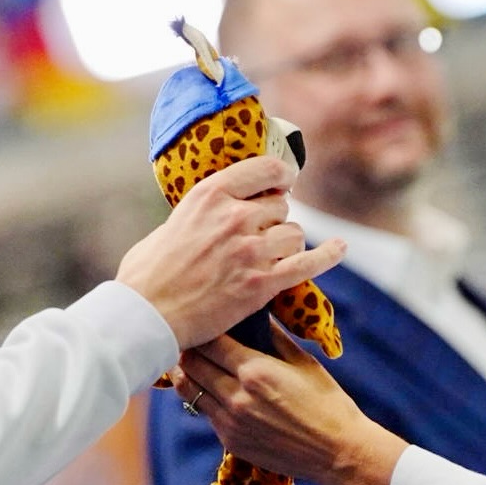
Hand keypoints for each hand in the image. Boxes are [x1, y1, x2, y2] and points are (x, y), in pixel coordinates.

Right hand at [118, 157, 345, 347]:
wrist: (146, 315)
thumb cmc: (146, 275)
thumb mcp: (169, 225)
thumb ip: (200, 215)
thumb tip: (215, 215)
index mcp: (208, 195)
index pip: (263, 169)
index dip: (279, 175)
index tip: (283, 181)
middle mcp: (234, 216)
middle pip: (280, 207)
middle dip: (273, 220)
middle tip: (260, 235)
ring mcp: (250, 250)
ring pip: (293, 234)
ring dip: (285, 244)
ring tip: (269, 256)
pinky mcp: (262, 283)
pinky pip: (308, 263)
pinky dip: (328, 256)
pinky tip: (339, 249)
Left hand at [170, 323, 406, 484]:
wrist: (338, 452)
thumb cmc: (327, 403)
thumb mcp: (303, 362)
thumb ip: (272, 337)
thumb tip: (254, 314)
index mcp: (255, 371)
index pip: (209, 342)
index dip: (204, 330)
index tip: (204, 323)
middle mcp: (236, 397)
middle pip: (191, 364)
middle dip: (189, 349)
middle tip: (191, 340)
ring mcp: (229, 422)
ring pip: (190, 390)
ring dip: (190, 374)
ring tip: (194, 363)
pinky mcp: (229, 441)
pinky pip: (205, 413)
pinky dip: (205, 398)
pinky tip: (214, 390)